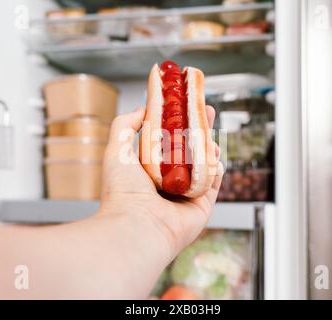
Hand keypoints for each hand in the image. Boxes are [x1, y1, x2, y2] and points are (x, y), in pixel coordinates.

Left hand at [99, 106, 223, 259]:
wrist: (137, 226)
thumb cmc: (122, 191)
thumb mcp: (116, 149)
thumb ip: (124, 125)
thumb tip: (141, 109)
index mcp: (148, 171)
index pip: (167, 142)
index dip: (176, 122)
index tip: (183, 104)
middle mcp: (167, 182)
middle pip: (188, 149)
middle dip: (198, 128)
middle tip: (205, 110)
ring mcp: (185, 194)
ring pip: (202, 163)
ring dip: (209, 145)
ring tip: (210, 129)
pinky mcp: (201, 205)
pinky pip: (212, 182)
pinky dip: (216, 167)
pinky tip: (215, 153)